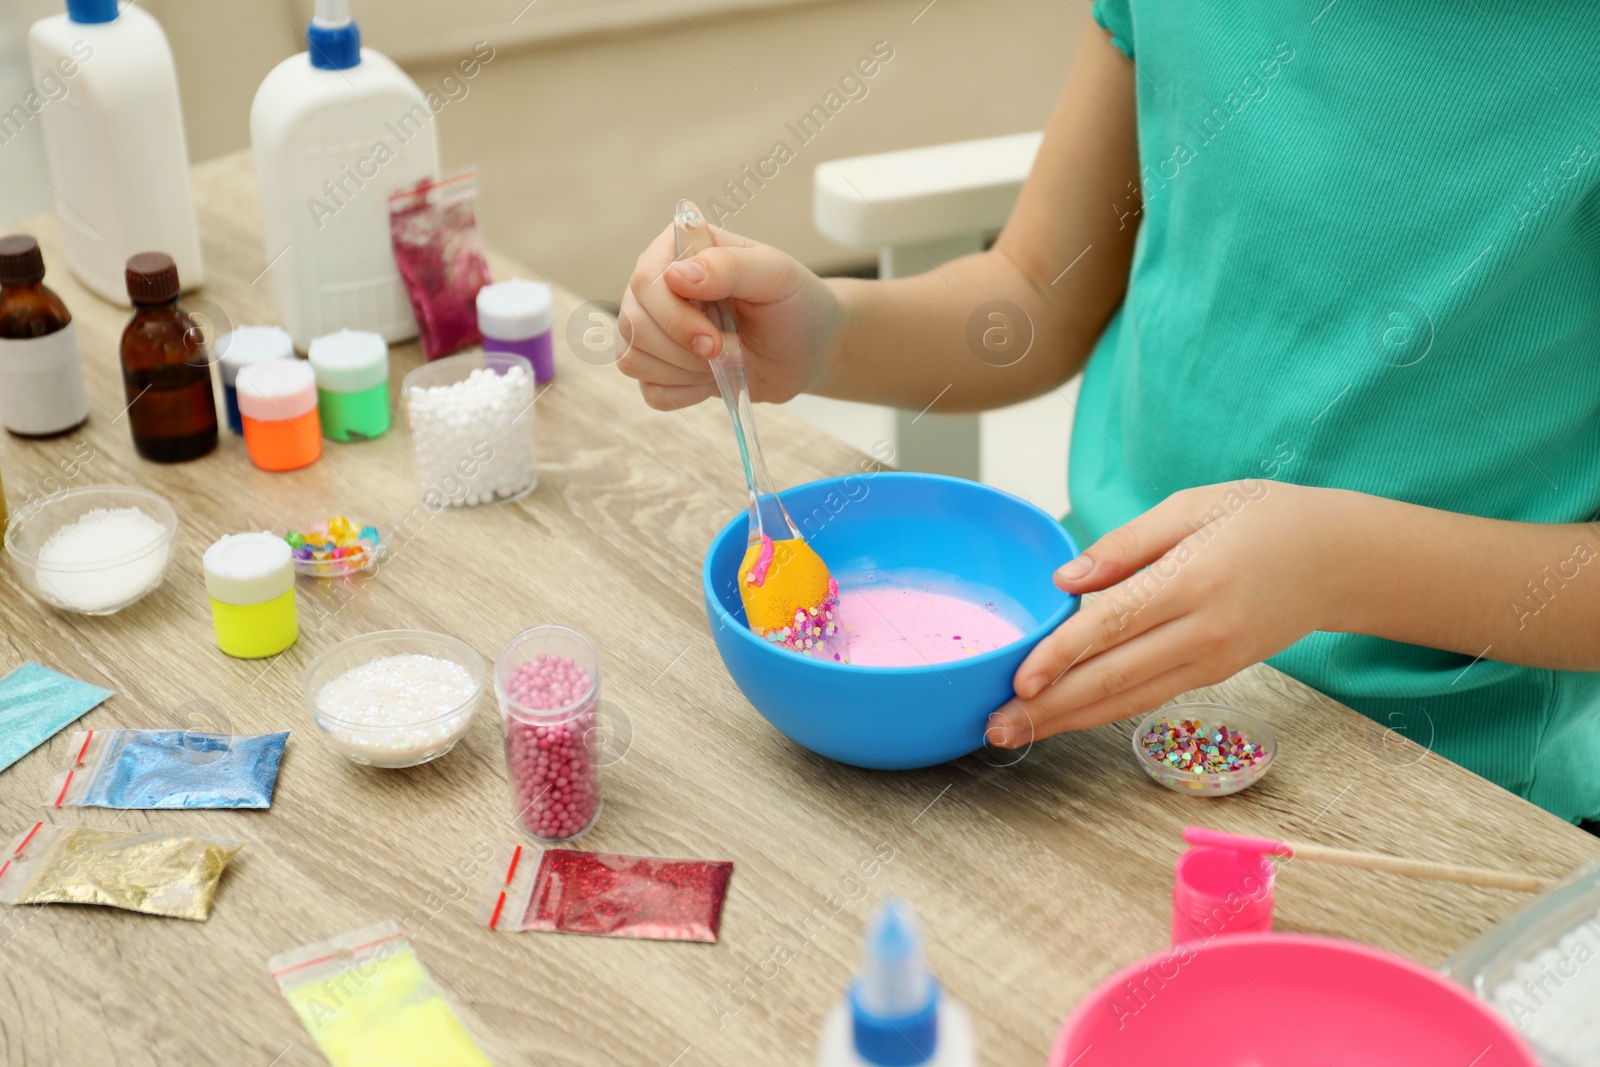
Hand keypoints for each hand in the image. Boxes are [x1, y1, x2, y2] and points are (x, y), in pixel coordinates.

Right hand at [617, 222, 841, 409]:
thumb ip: (729, 267)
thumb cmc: (795, 303)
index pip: (645, 282)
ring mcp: (654, 328)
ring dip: (685, 372)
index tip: (713, 338)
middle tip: (732, 350)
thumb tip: (676, 275)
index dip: (673, 317)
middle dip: (684, 350)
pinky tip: (712, 378)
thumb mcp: (776, 276)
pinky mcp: (662, 367)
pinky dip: (684, 393)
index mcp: (679, 250)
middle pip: (632, 324)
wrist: (809, 349)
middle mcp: (658, 285)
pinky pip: (649, 390)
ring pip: (632, 358)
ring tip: (726, 359)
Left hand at [987, 481, 1360, 747]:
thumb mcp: (1193, 506)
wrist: (1340, 558)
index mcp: (1193, 579)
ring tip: (1015, 733)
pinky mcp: (1215, 674)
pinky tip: (1064, 719)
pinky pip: (1148, 698)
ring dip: (1067, 720)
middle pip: (1113, 676)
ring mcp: (1212, 660)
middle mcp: (1204, 631)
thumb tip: (1066, 580)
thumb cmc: (1262, 519)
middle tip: (994, 725)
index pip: (1114, 623)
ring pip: (1128, 699)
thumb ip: (1125, 544)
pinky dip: (1102, 712)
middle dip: (1049, 706)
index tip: (1020, 678)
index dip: (1064, 654)